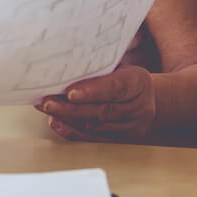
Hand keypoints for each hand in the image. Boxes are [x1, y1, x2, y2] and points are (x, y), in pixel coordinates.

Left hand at [35, 66, 155, 141]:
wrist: (149, 98)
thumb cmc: (126, 76)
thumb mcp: (120, 64)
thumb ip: (100, 65)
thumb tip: (67, 58)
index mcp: (138, 82)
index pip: (116, 88)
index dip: (92, 91)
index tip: (70, 93)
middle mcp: (138, 107)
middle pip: (102, 110)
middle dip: (71, 108)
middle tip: (48, 102)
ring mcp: (131, 125)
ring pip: (96, 126)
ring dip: (68, 119)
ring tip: (47, 109)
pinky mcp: (120, 137)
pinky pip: (94, 137)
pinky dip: (73, 131)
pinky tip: (56, 123)